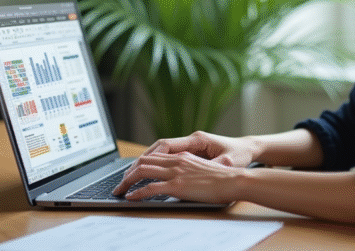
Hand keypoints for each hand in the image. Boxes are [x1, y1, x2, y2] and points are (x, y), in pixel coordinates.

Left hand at [111, 151, 241, 203]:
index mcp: (183, 156)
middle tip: (119, 183)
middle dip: (127, 172)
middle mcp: (177, 161)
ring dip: (127, 181)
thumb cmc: (224, 178)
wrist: (235, 180)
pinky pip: (151, 188)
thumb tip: (179, 179)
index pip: (154, 156)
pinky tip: (131, 198)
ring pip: (143, 171)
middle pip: (144, 161)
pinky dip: (137, 193)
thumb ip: (189, 171)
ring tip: (119, 190)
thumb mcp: (203, 170)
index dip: (139, 164)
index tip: (131, 173)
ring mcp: (176, 172)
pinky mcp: (178, 186)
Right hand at [142, 131, 256, 166]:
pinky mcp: (191, 153)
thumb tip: (201, 174)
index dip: (150, 157)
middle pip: (159, 148)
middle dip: (141, 161)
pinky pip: (168, 157)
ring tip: (131, 176)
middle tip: (127, 176)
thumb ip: (213, 167)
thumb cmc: (239, 154)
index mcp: (197, 140)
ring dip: (146, 162)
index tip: (137, 168)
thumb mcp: (228, 163)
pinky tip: (148, 174)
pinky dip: (156, 164)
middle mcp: (190, 140)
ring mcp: (190, 146)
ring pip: (161, 151)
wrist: (248, 148)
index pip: (166, 145)